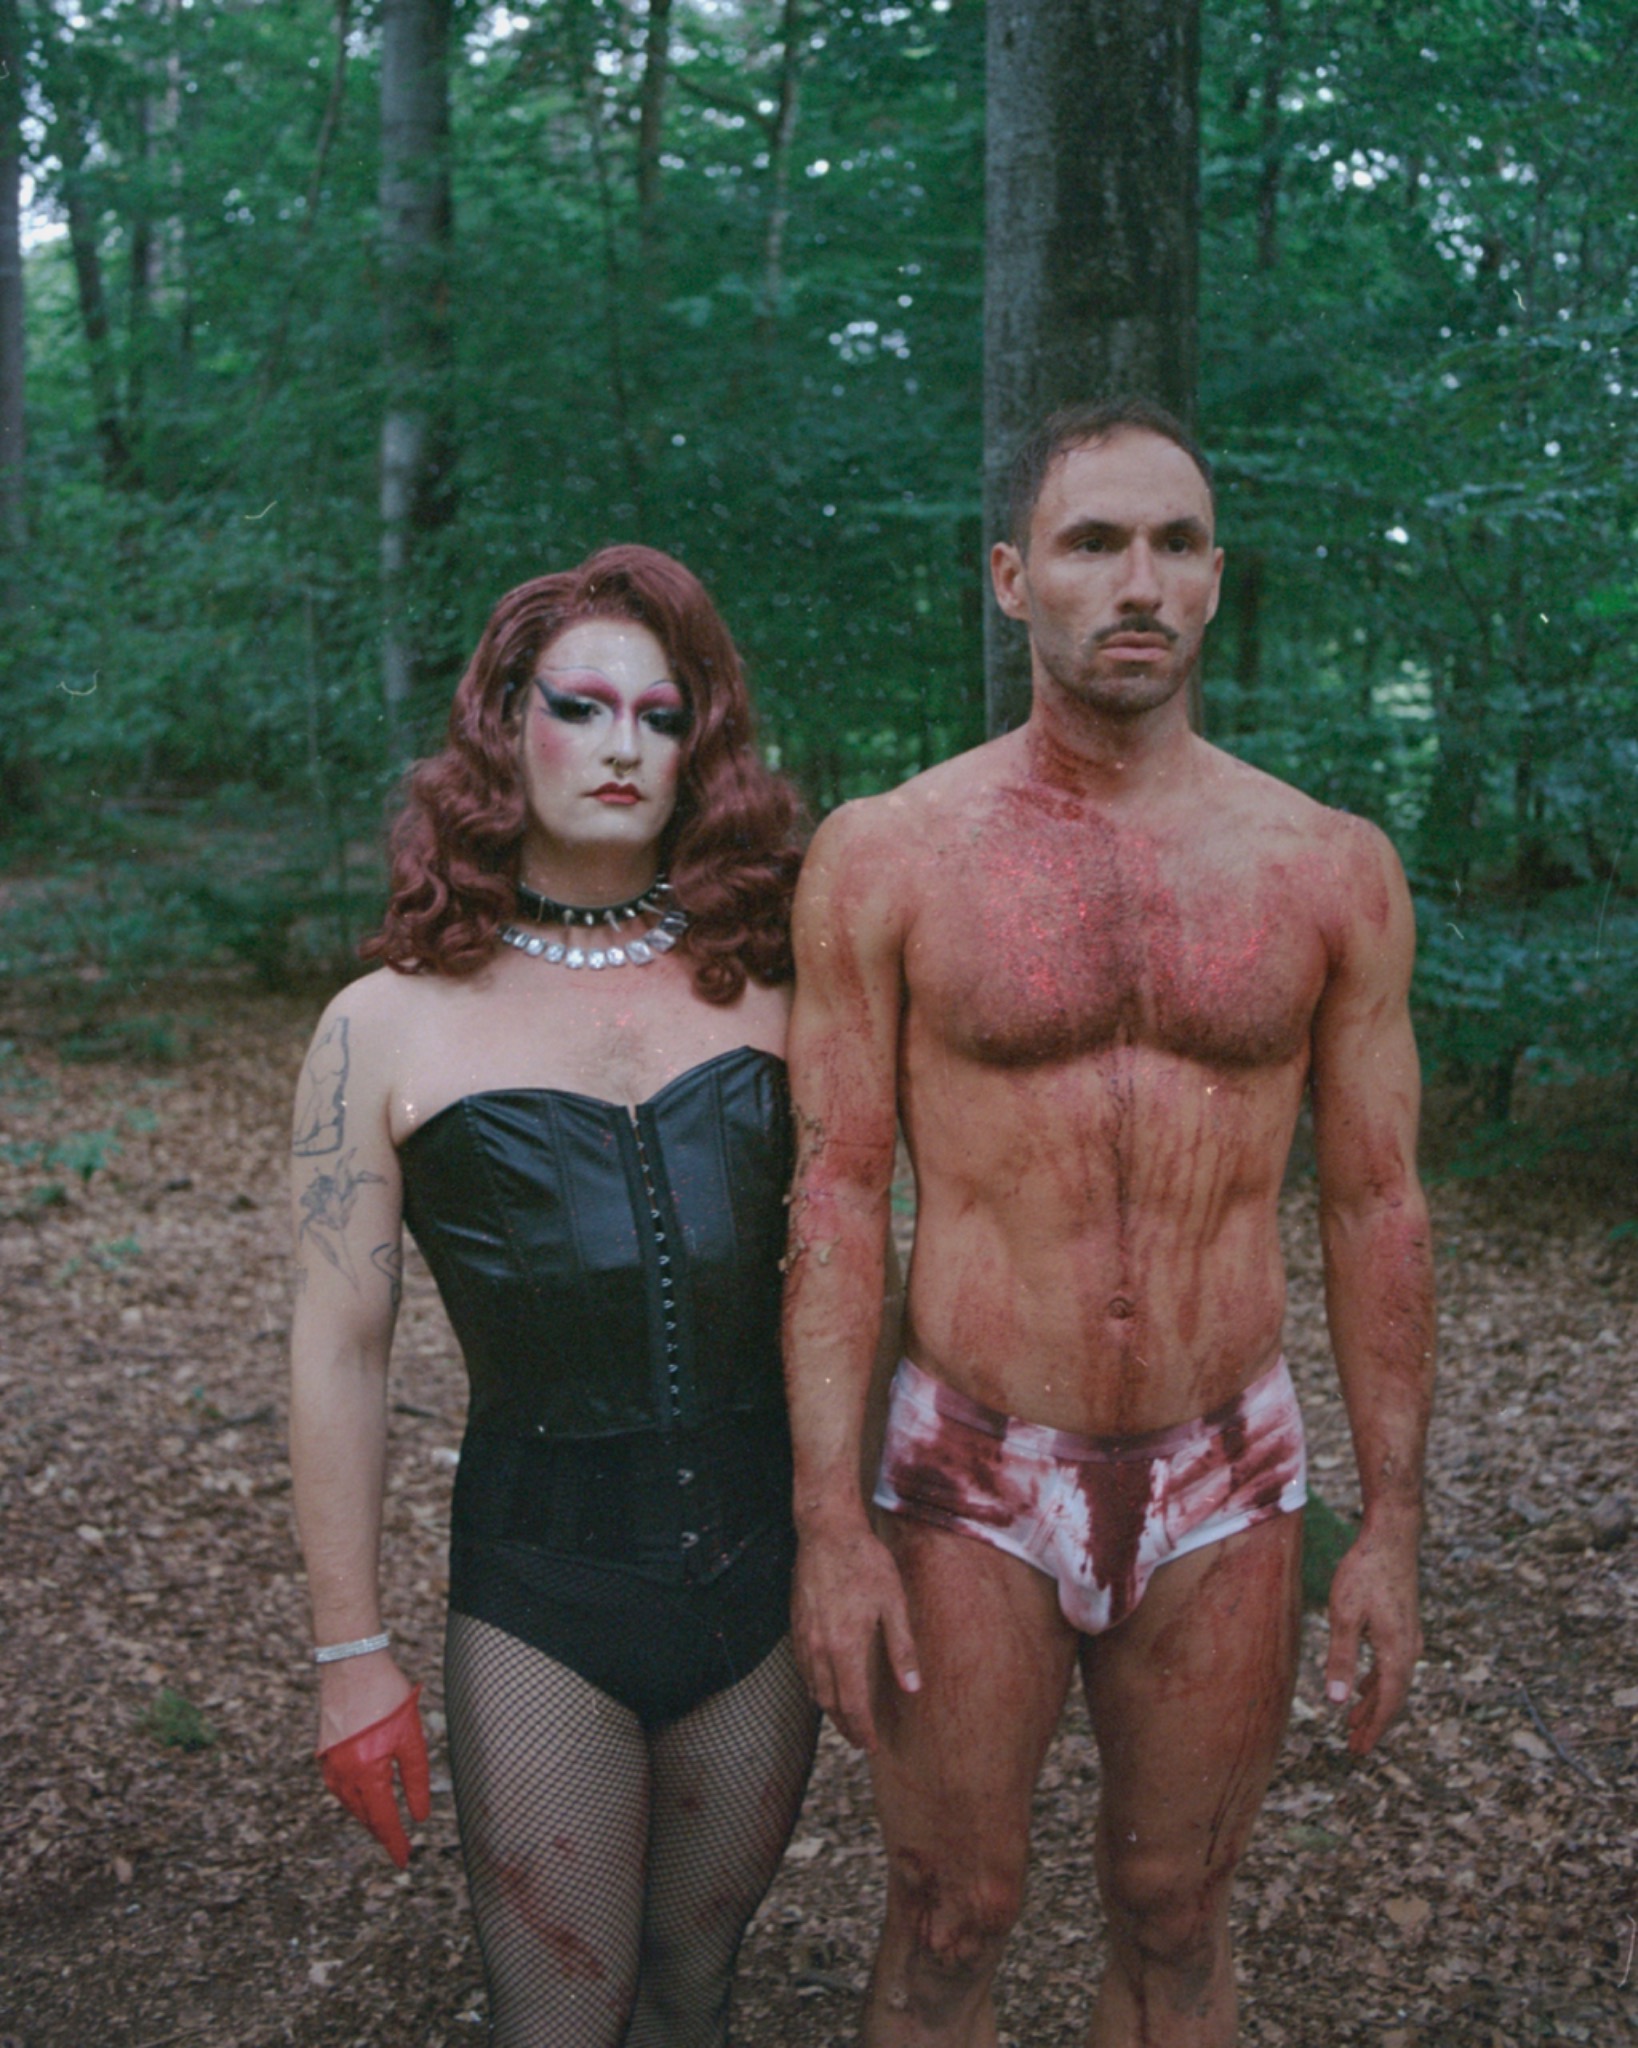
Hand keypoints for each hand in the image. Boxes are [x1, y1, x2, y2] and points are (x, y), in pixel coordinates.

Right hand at [316, 1673, 430, 1868]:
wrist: (352, 1663)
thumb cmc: (386, 1696)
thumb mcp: (411, 1736)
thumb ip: (416, 1778)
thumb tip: (420, 1815)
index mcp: (367, 1773)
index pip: (384, 1819)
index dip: (395, 1842)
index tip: (404, 1860)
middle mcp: (344, 1775)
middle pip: (365, 1815)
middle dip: (381, 1832)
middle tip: (397, 1845)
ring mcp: (330, 1764)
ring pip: (349, 1804)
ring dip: (366, 1816)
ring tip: (382, 1825)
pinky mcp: (324, 1752)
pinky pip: (338, 1787)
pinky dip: (352, 1798)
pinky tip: (361, 1796)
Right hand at [792, 1520, 918, 1752]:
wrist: (826, 1531)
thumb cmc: (865, 1562)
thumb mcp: (894, 1603)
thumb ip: (901, 1648)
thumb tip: (913, 1688)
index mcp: (845, 1647)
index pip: (852, 1705)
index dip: (862, 1730)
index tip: (872, 1746)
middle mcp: (819, 1649)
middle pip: (829, 1703)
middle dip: (845, 1725)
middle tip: (861, 1739)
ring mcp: (804, 1637)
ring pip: (813, 1688)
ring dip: (830, 1708)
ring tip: (846, 1717)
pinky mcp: (796, 1625)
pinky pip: (804, 1668)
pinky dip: (816, 1686)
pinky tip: (827, 1683)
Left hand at [1324, 1519, 1421, 1755]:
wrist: (1392, 1536)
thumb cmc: (1364, 1572)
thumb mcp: (1344, 1615)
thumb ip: (1341, 1658)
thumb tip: (1337, 1702)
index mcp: (1397, 1652)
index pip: (1388, 1702)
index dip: (1374, 1728)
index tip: (1360, 1750)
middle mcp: (1410, 1649)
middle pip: (1393, 1696)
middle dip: (1374, 1722)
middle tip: (1356, 1747)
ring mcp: (1410, 1636)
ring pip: (1393, 1680)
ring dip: (1374, 1702)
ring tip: (1355, 1723)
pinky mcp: (1404, 1624)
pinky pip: (1393, 1664)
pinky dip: (1377, 1680)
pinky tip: (1363, 1686)